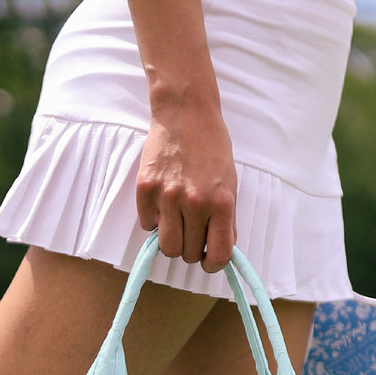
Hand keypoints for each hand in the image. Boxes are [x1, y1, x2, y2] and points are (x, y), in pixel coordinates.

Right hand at [135, 99, 236, 273]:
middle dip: (191, 248)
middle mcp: (194, 203)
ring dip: (171, 240)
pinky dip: (153, 219)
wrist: (185, 111)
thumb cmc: (212, 146)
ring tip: (175, 222)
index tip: (208, 258)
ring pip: (166, 246)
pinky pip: (146, 224)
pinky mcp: (145, 188)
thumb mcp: (230, 182)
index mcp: (221, 203)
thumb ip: (225, 218)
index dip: (212, 263)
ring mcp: (167, 196)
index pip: (218, 256)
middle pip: (188, 254)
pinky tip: (161, 201)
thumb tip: (221, 249)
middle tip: (192, 231)